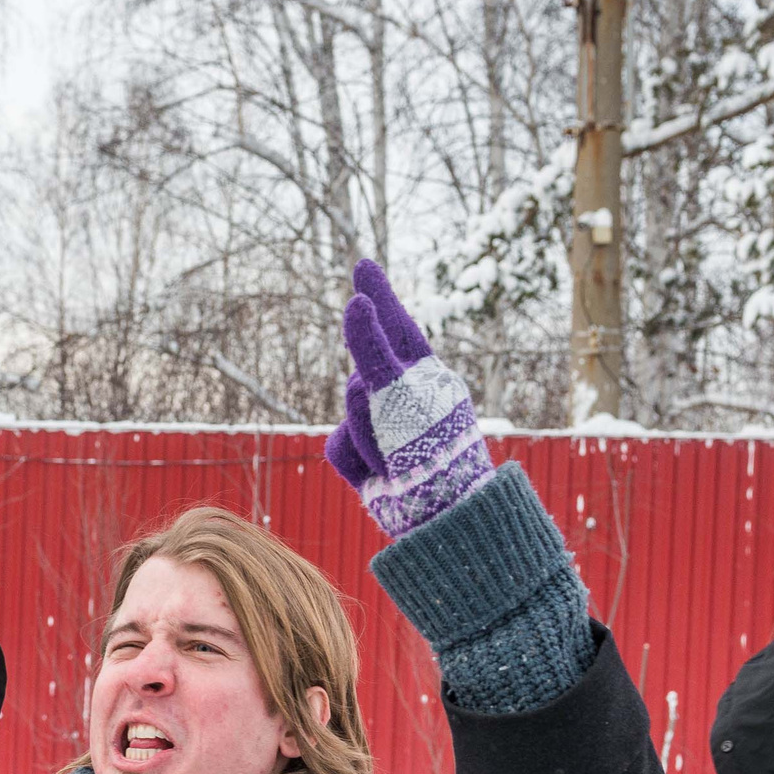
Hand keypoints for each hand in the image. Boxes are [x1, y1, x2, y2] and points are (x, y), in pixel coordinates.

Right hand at [324, 259, 492, 538]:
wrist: (435, 507)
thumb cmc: (428, 441)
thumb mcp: (397, 383)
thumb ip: (371, 343)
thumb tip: (355, 301)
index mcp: (423, 375)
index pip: (396, 324)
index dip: (378, 295)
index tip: (362, 266)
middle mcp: (401, 397)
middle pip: (364, 365)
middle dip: (365, 366)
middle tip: (363, 325)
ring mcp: (381, 429)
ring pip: (349, 409)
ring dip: (366, 427)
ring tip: (392, 447)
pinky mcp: (363, 461)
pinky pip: (338, 446)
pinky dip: (355, 456)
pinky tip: (378, 472)